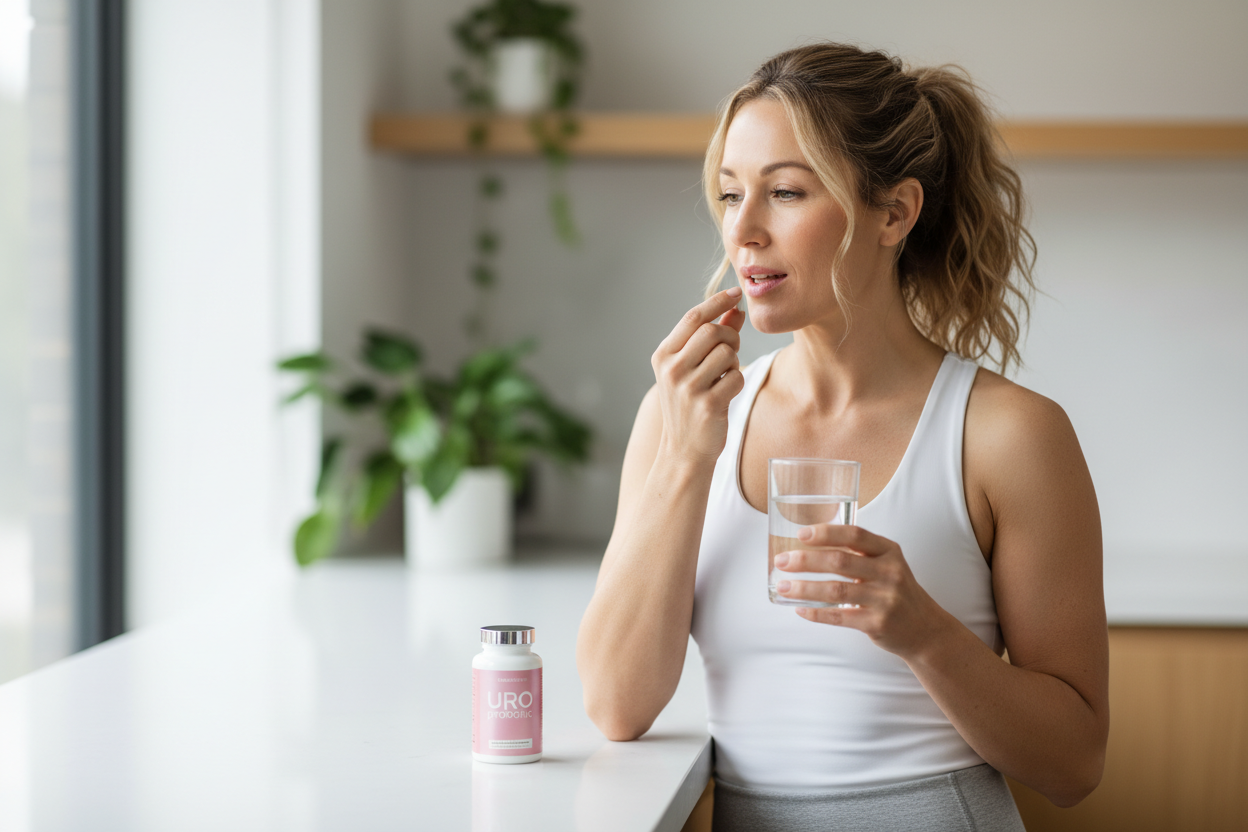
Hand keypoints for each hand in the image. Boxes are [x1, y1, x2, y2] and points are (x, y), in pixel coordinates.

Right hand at [650, 288, 746, 465]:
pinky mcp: (708, 405)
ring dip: (734, 362)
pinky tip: (726, 393)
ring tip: (724, 376)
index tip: (736, 293)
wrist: (684, 451)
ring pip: (728, 353)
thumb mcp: (692, 368)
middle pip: (713, 332)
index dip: (717, 301)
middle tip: (732, 350)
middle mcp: (671, 370)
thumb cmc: (689, 405)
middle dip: (730, 337)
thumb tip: (734, 309)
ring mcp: (688, 388)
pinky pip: (736, 377)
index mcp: (663, 356)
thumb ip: (711, 337)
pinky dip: (737, 381)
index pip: (693, 318)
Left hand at [773, 524, 951, 656]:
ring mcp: (885, 599)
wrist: (926, 629)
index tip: (801, 534)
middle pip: (840, 561)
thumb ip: (859, 554)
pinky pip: (840, 617)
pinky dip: (816, 613)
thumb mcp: (888, 565)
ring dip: (804, 588)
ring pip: (836, 590)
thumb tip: (811, 546)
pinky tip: (800, 609)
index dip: (826, 533)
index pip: (855, 535)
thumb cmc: (898, 592)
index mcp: (889, 552)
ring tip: (783, 586)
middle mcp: (889, 573)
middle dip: (805, 560)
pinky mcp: (878, 623)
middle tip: (782, 561)